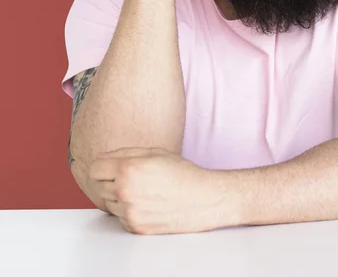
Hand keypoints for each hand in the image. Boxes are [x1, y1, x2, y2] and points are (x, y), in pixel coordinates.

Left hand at [89, 147, 239, 234]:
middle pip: (99, 186)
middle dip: (112, 180)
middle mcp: (125, 191)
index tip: (111, 166)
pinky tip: (147, 203)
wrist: (201, 198)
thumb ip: (124, 153)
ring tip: (143, 190)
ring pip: (109, 202)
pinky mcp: (135, 226)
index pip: (94, 168)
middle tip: (135, 178)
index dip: (103, 166)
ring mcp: (129, 211)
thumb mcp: (154, 152)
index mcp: (128, 169)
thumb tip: (102, 157)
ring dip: (119, 196)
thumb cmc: (181, 173)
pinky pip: (120, 217)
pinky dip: (128, 210)